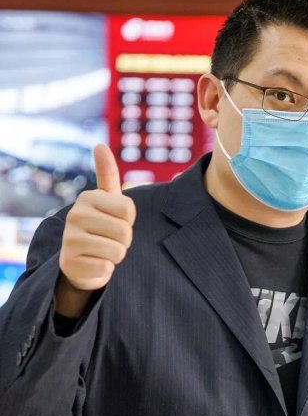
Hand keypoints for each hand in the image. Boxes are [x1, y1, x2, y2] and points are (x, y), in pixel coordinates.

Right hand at [58, 145, 135, 296]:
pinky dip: (105, 270)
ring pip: (118, 251)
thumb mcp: (106, 201)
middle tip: (109, 239)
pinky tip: (94, 264)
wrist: (80, 261)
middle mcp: (75, 216)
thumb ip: (107, 175)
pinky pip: (106, 268)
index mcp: (88, 198)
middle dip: (124, 241)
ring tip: (102, 251)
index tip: (116, 221)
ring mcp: (70, 240)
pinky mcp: (71, 263)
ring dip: (116, 255)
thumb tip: (99, 145)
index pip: (129, 211)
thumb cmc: (101, 226)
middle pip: (125, 233)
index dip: (129, 221)